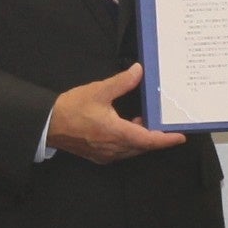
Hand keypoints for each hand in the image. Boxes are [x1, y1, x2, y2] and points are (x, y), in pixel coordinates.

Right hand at [47, 63, 185, 163]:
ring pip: (132, 150)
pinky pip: (121, 151)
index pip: (148, 140)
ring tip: (146, 120)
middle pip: (143, 146)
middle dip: (156, 137)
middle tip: (166, 124)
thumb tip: (139, 71)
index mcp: (116, 133)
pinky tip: (128, 126)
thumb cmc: (72, 108)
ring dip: (142, 138)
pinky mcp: (99, 156)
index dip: (166, 139)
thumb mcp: (99, 91)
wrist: (47, 124)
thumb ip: (121, 82)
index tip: (181, 136)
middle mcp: (114, 149)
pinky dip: (130, 141)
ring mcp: (106, 155)